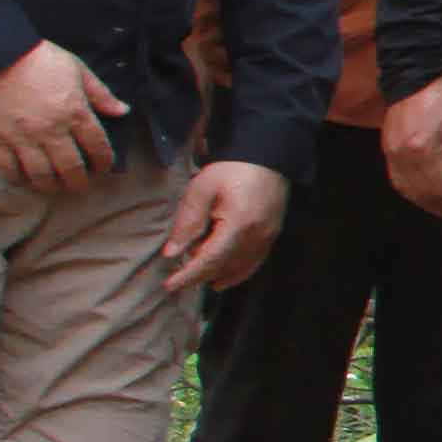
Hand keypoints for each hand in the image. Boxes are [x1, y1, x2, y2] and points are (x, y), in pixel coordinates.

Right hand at [0, 40, 126, 195]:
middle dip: (79, 182)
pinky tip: (25, 178)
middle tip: (80, 185)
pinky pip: (8, 168)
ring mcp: (21, 137)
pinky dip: (18, 178)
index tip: (103, 167)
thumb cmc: (42, 60)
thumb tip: (123, 111)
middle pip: (71, 168)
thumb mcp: (78, 71)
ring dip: (50, 186)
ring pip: (40, 174)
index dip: (104, 162)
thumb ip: (101, 95)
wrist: (1, 54)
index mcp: (74, 112)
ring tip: (55, 186)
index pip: (98, 147)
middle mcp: (50, 129)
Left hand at [160, 159, 288, 293]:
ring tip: (195, 278)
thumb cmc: (233, 168)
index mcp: (239, 224)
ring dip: (215, 276)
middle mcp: (257, 236)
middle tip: (175, 278)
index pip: (210, 259)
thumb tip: (173, 252)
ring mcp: (268, 237)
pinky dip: (237, 274)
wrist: (268, 156)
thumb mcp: (202, 189)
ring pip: (239, 268)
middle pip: (224, 266)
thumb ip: (187, 221)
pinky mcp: (272, 235)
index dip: (189, 275)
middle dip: (198, 275)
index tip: (169, 285)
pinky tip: (222, 279)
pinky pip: (254, 263)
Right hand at [381, 75, 441, 220]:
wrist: (419, 74)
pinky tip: (435, 199)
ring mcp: (391, 154)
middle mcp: (402, 156)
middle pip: (427, 194)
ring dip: (434, 206)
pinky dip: (419, 195)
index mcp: (423, 149)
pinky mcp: (388, 152)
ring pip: (412, 192)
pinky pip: (401, 182)